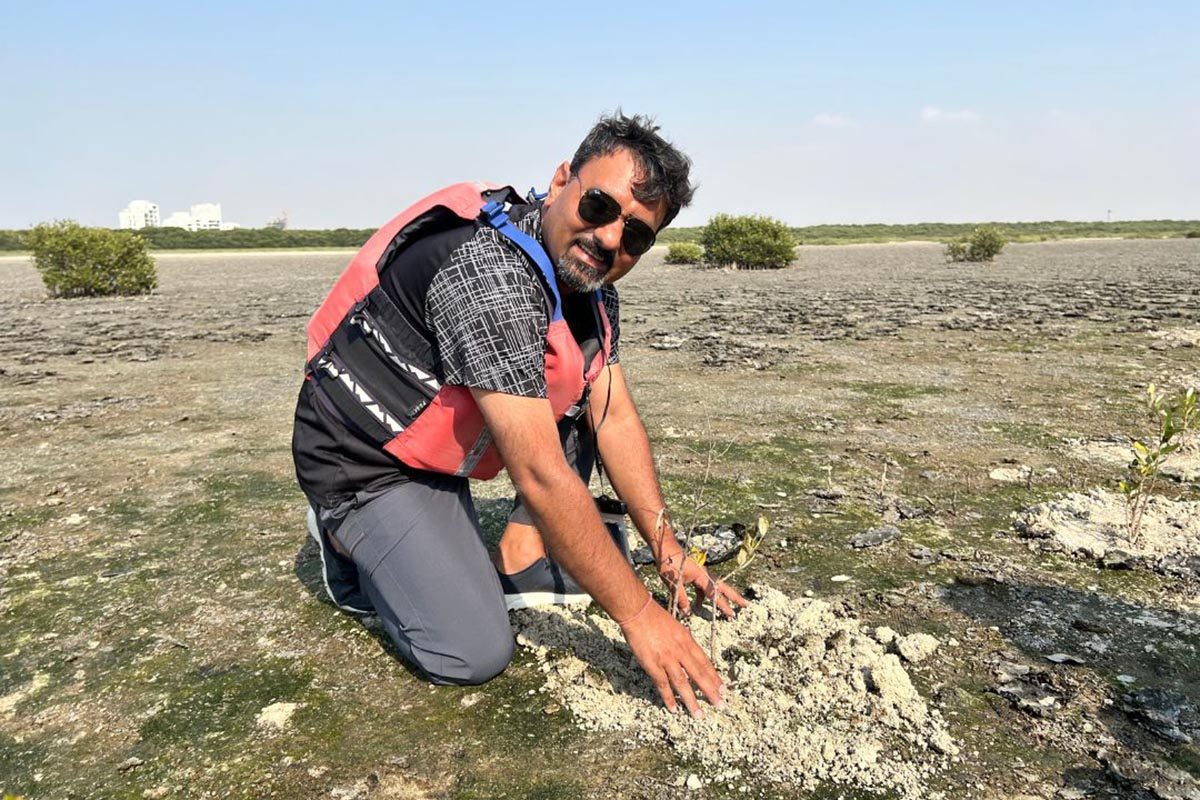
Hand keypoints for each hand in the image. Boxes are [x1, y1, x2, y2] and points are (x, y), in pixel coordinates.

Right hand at [619, 598, 724, 717]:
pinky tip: (674, 709)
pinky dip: (669, 698)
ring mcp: (667, 659)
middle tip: (720, 705)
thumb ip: (683, 642)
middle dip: (711, 691)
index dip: (714, 677)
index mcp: (687, 640)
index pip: (705, 662)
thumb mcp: (676, 626)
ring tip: (699, 715)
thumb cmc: (655, 616)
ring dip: (692, 701)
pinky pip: (663, 685)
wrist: (638, 612)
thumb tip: (690, 654)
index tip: (723, 689)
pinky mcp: (653, 665)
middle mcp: (680, 651)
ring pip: (683, 683)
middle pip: (699, 675)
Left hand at [658, 553, 749, 618]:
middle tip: (745, 605)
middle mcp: (705, 574)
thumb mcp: (674, 582)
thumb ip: (681, 598)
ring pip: (714, 587)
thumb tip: (687, 612)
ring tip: (726, 609)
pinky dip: (703, 596)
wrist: (665, 547)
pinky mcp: (695, 574)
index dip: (723, 605)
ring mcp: (701, 574)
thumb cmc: (669, 562)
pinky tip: (698, 605)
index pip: (715, 593)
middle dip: (734, 597)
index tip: (732, 614)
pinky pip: (703, 587)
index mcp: (702, 576)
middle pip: (723, 587)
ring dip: (720, 597)